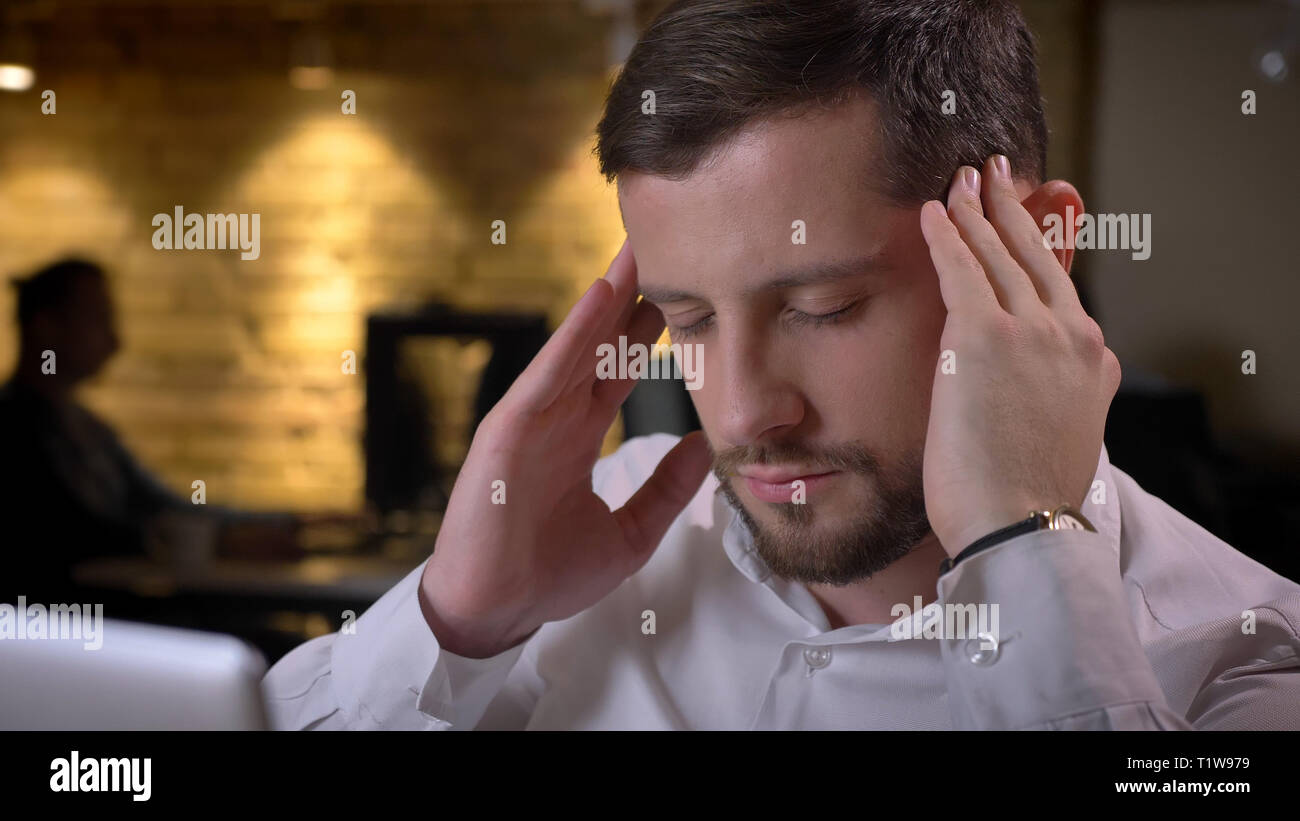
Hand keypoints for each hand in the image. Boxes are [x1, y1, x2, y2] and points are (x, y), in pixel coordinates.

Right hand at [419, 240, 711, 657]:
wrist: (495, 610)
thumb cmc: (547, 575)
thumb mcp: (630, 533)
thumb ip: (666, 489)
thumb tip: (706, 447)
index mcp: (576, 435)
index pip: (618, 369)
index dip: (647, 329)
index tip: (682, 289)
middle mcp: (554, 417)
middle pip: (598, 343)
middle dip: (630, 295)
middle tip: (664, 243)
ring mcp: (529, 419)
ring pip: (575, 345)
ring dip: (606, 297)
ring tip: (638, 250)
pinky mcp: (507, 430)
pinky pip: (545, 373)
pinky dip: (572, 335)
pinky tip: (599, 298)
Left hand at [918, 155, 1121, 557]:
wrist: (1021, 527)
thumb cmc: (1024, 497)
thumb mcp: (1057, 434)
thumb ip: (1052, 394)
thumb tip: (1035, 382)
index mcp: (1094, 361)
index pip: (1062, 286)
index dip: (1040, 243)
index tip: (1027, 215)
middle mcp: (1072, 336)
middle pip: (1035, 255)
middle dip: (1011, 207)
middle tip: (993, 172)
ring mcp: (1032, 332)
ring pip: (998, 254)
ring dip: (975, 210)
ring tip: (960, 180)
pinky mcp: (986, 337)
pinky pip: (961, 269)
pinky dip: (945, 235)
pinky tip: (929, 212)